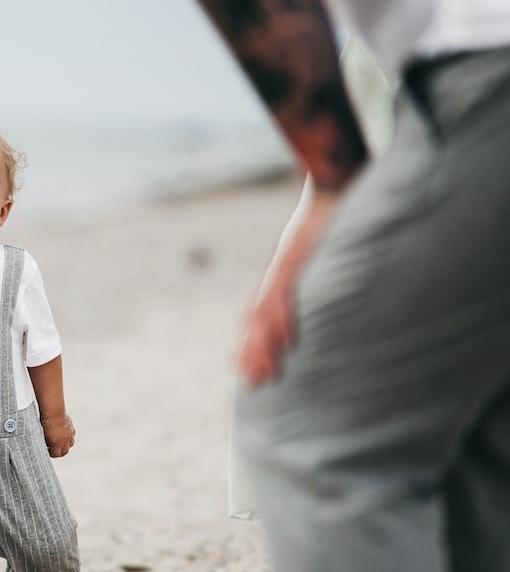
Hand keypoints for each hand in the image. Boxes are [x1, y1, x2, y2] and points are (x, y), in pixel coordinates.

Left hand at [41, 414, 74, 457]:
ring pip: (70, 444)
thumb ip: (46, 442)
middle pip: (65, 452)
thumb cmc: (45, 422)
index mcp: (57, 444)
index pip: (56, 455)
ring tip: (58, 442)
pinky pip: (72, 436)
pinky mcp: (71, 428)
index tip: (47, 450)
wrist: (53, 410)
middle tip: (52, 449)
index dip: (51, 454)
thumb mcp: (43, 434)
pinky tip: (62, 434)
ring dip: (65, 445)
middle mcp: (65, 440)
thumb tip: (45, 446)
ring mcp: (69, 434)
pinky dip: (69, 437)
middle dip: (59, 452)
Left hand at [240, 188, 338, 385]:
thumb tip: (314, 309)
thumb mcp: (310, 258)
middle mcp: (274, 275)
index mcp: (276, 277)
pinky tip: (285, 338)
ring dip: (264, 343)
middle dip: (252, 352)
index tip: (241, 369)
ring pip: (266, 311)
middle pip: (255, 319)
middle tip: (252, 381)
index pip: (254, 315)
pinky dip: (285, 315)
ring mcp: (282, 268)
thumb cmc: (326, 224)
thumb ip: (305, 283)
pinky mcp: (294, 258)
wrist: (328, 190)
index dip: (247, 343)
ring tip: (265, 370)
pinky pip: (286, 291)